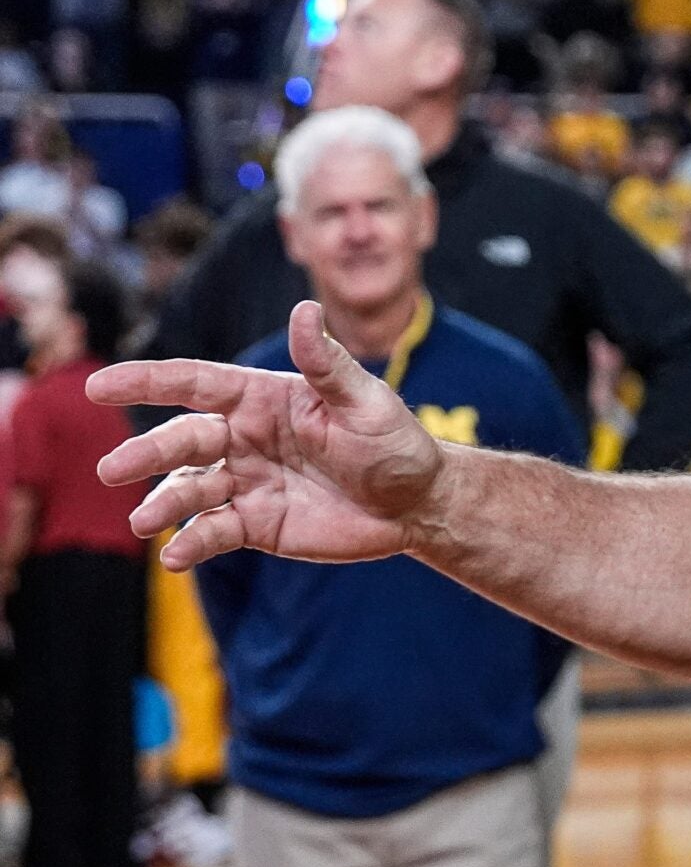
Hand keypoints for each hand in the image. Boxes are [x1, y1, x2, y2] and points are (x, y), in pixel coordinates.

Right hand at [88, 301, 447, 571]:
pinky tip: (175, 557)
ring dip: (164, 503)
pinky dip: (190, 544)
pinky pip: (212, 532)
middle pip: (183, 440)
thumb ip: (328, 364)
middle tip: (112, 469)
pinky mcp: (254, 524)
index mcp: (264, 398)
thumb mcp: (365, 401)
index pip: (196, 383)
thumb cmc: (394, 442)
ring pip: (189, 489)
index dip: (147, 381)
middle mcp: (244, 437)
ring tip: (145, 520)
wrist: (416, 503)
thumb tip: (304, 309)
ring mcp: (245, 481)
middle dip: (147, 452)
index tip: (100, 385)